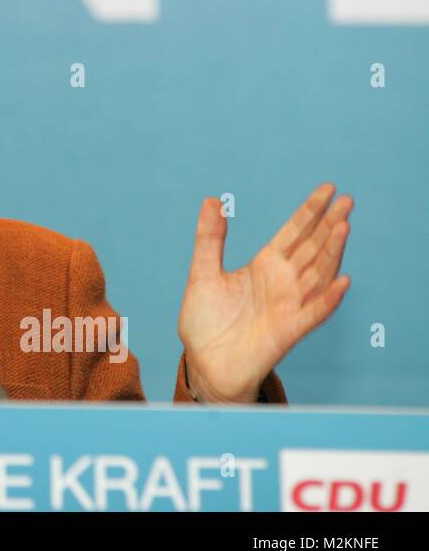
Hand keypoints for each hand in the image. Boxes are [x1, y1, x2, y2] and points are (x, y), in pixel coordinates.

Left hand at [178, 183, 351, 402]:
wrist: (204, 362)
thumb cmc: (206, 320)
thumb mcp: (203, 273)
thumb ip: (210, 239)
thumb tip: (212, 200)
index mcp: (265, 265)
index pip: (294, 233)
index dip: (310, 212)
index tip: (328, 189)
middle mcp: (283, 282)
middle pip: (312, 248)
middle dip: (329, 224)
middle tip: (347, 200)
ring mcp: (289, 305)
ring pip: (318, 274)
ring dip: (332, 252)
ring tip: (343, 226)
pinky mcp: (289, 330)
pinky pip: (314, 313)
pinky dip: (328, 298)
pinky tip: (341, 281)